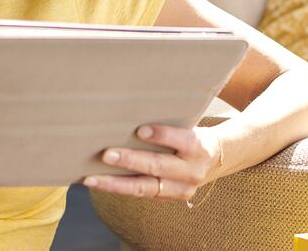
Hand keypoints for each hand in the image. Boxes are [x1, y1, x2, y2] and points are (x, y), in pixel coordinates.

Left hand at [83, 125, 219, 201]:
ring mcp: (181, 189)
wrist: (216, 159)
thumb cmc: (191, 133)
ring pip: (145, 188)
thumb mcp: (188, 124)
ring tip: (91, 178)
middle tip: (106, 154)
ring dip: (115, 183)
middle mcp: (192, 171)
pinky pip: (141, 194)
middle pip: (158, 166)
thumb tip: (131, 107)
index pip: (182, 140)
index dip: (161, 135)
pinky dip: (117, 189)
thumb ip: (168, 120)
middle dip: (130, 161)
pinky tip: (97, 183)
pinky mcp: (169, 199)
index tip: (139, 130)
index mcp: (198, 147)